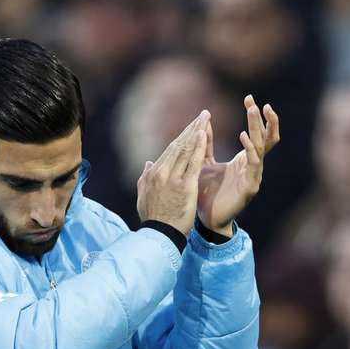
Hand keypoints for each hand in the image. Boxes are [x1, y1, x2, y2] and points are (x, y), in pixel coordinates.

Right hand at [137, 110, 210, 236]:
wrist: (160, 234)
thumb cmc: (153, 218)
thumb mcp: (144, 196)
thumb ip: (145, 178)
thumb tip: (148, 163)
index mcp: (153, 173)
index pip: (170, 150)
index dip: (183, 136)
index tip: (192, 127)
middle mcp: (161, 171)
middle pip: (178, 145)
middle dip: (191, 128)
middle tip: (203, 114)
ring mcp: (173, 177)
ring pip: (186, 149)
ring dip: (196, 131)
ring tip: (206, 118)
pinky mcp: (185, 185)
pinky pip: (193, 161)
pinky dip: (198, 146)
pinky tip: (204, 133)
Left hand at [198, 95, 279, 236]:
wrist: (205, 220)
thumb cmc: (206, 193)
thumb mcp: (204, 162)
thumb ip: (206, 145)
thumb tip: (204, 123)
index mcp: (244, 159)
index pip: (257, 133)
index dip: (256, 116)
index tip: (249, 97)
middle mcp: (252, 166)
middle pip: (265, 137)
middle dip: (260, 118)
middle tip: (253, 101)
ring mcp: (253, 176)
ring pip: (262, 147)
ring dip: (257, 128)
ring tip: (253, 110)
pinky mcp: (250, 187)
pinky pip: (254, 164)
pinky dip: (251, 149)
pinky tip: (243, 137)